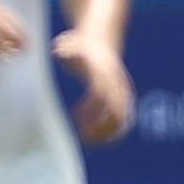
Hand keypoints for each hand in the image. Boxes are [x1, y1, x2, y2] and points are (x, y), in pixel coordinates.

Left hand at [53, 28, 135, 142]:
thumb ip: (66, 50)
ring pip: (122, 120)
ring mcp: (122, 92)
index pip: (100, 95)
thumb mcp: (71, 45)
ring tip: (88, 139)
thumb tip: (59, 52)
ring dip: (107, 133)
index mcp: (103, 73)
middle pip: (117, 112)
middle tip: (83, 136)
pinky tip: (95, 137)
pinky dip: (112, 132)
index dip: (89, 109)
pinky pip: (122, 121)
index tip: (75, 117)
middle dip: (101, 127)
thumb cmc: (81, 48)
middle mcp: (116, 84)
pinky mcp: (123, 100)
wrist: (101, 43)